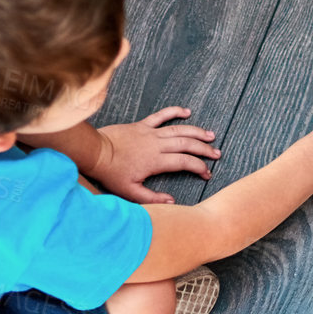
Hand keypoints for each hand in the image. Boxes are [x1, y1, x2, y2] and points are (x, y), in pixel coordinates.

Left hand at [89, 106, 221, 203]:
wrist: (95, 152)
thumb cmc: (111, 173)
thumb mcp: (130, 191)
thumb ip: (152, 198)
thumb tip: (171, 201)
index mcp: (156, 161)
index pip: (185, 162)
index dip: (199, 167)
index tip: (207, 173)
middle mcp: (157, 145)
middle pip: (187, 144)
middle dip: (204, 149)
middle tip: (216, 154)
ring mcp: (151, 133)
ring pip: (179, 130)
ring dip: (196, 131)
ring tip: (210, 135)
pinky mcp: (143, 125)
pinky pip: (162, 116)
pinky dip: (175, 112)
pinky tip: (187, 111)